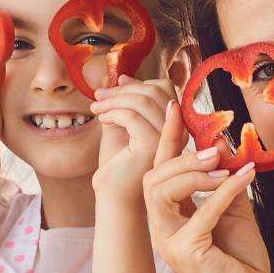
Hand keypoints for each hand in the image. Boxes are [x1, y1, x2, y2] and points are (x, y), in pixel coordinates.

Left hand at [89, 75, 174, 201]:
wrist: (113, 194)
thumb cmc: (118, 162)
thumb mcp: (122, 124)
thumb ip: (125, 103)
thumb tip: (122, 77)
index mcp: (174, 123)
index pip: (164, 88)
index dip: (137, 83)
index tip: (112, 88)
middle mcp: (177, 130)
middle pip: (155, 91)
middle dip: (122, 90)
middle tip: (98, 96)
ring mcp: (167, 138)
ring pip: (143, 101)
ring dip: (114, 100)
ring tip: (96, 108)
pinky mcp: (152, 146)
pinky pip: (132, 116)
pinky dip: (113, 113)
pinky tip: (102, 120)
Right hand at [143, 106, 273, 272]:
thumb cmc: (241, 260)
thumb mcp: (233, 209)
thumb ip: (224, 180)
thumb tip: (224, 144)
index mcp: (168, 215)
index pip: (161, 169)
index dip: (168, 138)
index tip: (175, 108)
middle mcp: (161, 227)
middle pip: (154, 177)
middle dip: (182, 155)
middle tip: (215, 146)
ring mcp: (168, 240)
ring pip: (161, 191)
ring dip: (193, 171)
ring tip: (223, 163)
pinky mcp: (184, 251)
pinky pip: (200, 212)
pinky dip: (224, 191)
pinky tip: (245, 177)